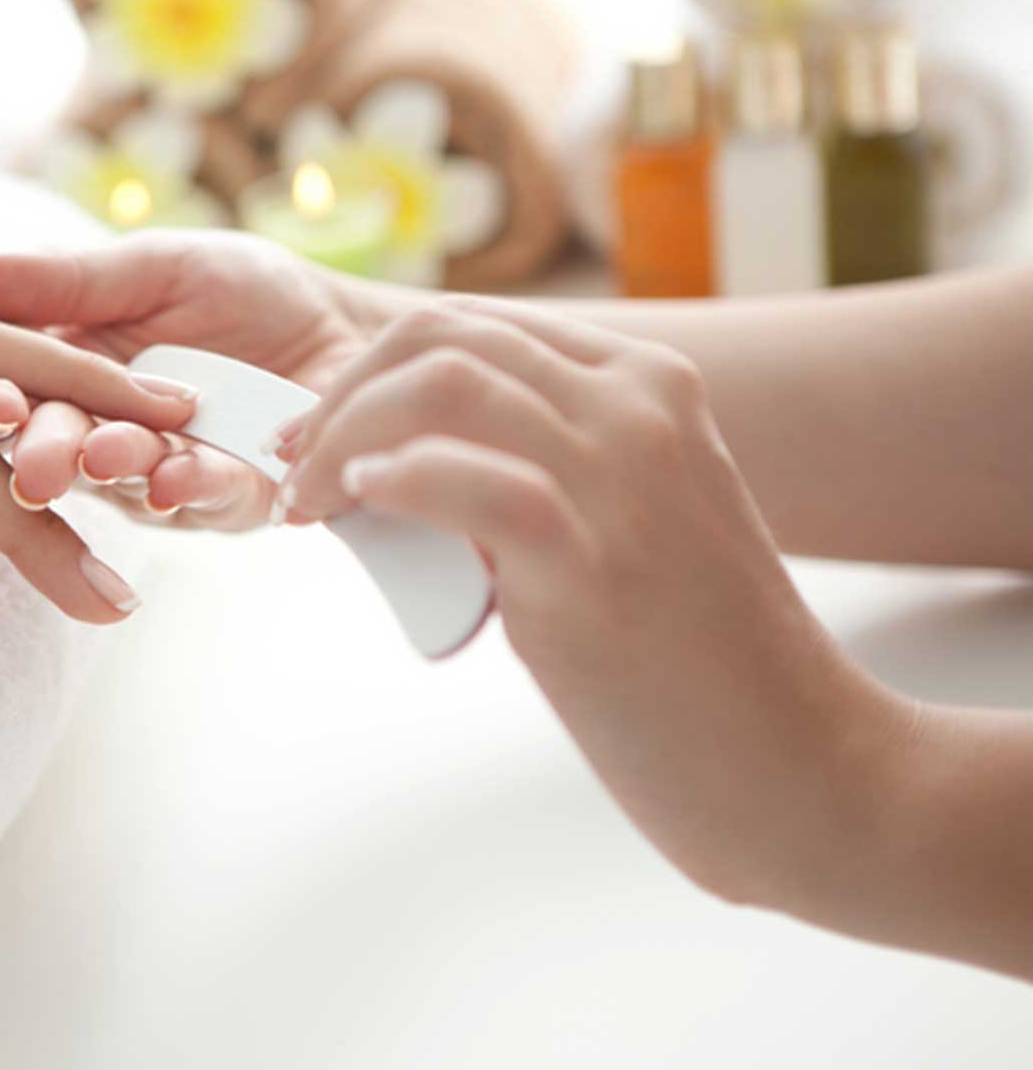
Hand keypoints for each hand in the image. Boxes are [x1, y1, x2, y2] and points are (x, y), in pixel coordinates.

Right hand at [0, 230, 378, 527]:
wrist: (351, 325)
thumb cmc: (245, 290)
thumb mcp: (144, 268)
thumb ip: (49, 281)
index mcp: (67, 374)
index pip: (13, 394)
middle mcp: (102, 434)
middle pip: (59, 452)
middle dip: (50, 457)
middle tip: (39, 464)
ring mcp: (163, 477)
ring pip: (126, 486)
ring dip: (118, 472)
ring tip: (113, 457)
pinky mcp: (230, 505)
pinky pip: (206, 503)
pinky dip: (191, 488)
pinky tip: (180, 475)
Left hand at [281, 297, 910, 908]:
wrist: (799, 767)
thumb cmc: (699, 664)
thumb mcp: (628, 526)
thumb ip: (544, 472)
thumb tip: (407, 465)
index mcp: (651, 386)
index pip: (479, 326)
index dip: (376, 368)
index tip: (322, 432)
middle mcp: (640, 408)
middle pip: (446, 336)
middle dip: (344, 390)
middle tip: (294, 461)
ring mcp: (622, 477)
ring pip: (443, 384)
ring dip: (344, 433)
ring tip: (308, 499)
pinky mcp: (593, 560)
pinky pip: (466, 480)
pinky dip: (391, 479)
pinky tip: (358, 505)